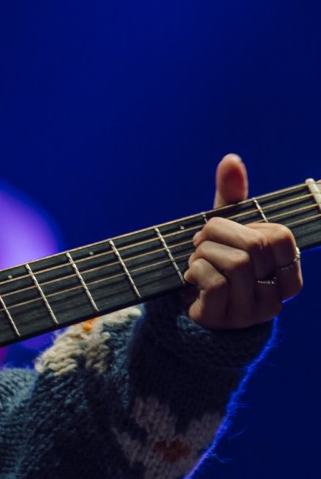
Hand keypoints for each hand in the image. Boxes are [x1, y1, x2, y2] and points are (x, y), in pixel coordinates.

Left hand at [185, 153, 302, 329]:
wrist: (192, 307)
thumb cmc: (216, 263)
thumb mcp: (226, 230)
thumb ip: (232, 197)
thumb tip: (231, 159)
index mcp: (287, 270)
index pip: (279, 235)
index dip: (245, 227)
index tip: (227, 234)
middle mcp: (278, 293)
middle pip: (253, 245)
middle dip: (216, 234)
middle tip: (200, 243)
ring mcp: (254, 310)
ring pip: (235, 264)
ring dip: (203, 254)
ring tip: (196, 262)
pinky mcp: (227, 319)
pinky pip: (215, 283)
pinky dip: (195, 271)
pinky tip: (191, 277)